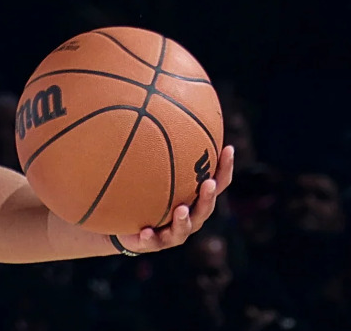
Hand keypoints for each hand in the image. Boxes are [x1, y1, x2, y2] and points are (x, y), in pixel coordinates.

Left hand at [118, 145, 234, 253]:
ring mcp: (174, 232)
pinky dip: (149, 236)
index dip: (225, 167)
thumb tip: (149, 106)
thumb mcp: (146, 168)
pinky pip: (152, 241)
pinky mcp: (154, 243)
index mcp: (194, 197)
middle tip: (209, 183)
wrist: (122, 224)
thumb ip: (151, 145)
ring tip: (180, 210)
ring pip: (184, 228)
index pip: (217, 181)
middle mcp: (190, 215)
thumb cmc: (140, 192)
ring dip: (183, 219)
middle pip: (206, 206)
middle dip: (209, 195)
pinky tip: (144, 230)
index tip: (228, 148)